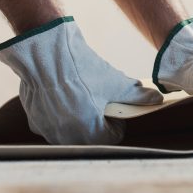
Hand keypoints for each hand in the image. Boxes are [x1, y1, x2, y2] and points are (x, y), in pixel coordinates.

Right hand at [0, 16, 162, 143]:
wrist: (47, 55)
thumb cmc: (83, 70)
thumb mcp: (115, 82)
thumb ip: (138, 95)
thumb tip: (157, 98)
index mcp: (91, 132)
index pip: (112, 137)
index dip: (116, 122)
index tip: (114, 108)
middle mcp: (68, 138)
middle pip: (90, 138)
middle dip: (97, 123)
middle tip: (98, 103)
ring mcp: (49, 131)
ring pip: (70, 133)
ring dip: (78, 121)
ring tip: (80, 98)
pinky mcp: (35, 121)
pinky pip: (52, 125)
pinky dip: (59, 116)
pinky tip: (62, 97)